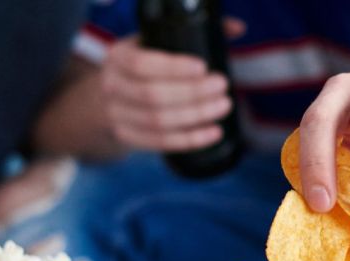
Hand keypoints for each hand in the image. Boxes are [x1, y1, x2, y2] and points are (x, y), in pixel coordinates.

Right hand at [100, 38, 231, 151]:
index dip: (173, 67)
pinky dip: (190, 139)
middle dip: (192, 93)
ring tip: (223, 106)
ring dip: (196, 116)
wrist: (113, 94)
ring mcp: (117, 115)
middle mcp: (112, 86)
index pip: (141, 64)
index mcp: (117, 57)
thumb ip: (193, 33)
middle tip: (222, 86)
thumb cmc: (144, 64)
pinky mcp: (128, 136)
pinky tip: (214, 132)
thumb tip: (237, 28)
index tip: (203, 67)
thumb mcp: (155, 42)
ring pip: (158, 121)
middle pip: (152, 96)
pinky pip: (161, 142)